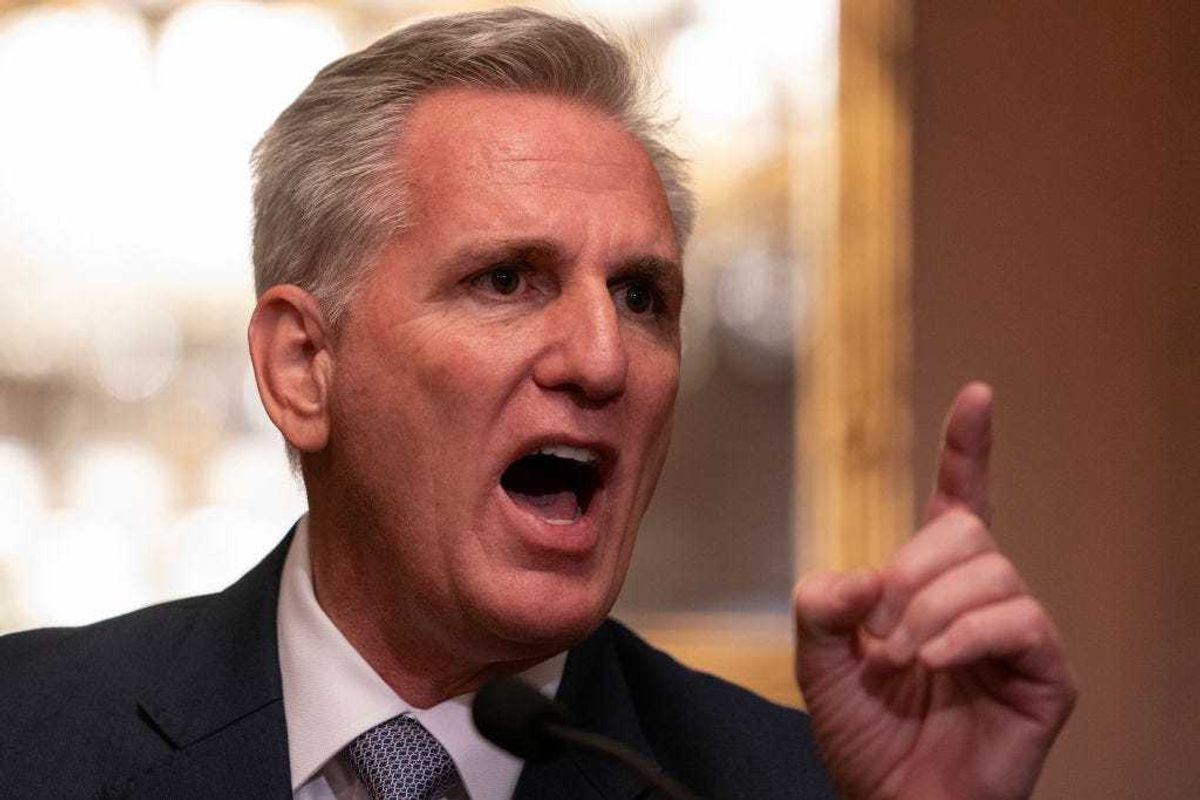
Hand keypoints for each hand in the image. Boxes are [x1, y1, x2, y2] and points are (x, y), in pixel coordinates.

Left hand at [793, 382, 1076, 799]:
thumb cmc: (865, 735)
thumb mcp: (818, 662)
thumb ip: (821, 606)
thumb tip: (864, 576)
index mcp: (932, 584)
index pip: (960, 499)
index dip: (968, 448)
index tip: (977, 394)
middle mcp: (981, 597)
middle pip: (962, 533)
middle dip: (909, 573)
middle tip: (880, 629)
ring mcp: (1018, 634)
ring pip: (988, 573)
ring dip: (930, 612)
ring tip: (903, 659)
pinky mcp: (1045, 673)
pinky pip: (1018, 620)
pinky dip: (967, 635)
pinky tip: (935, 662)